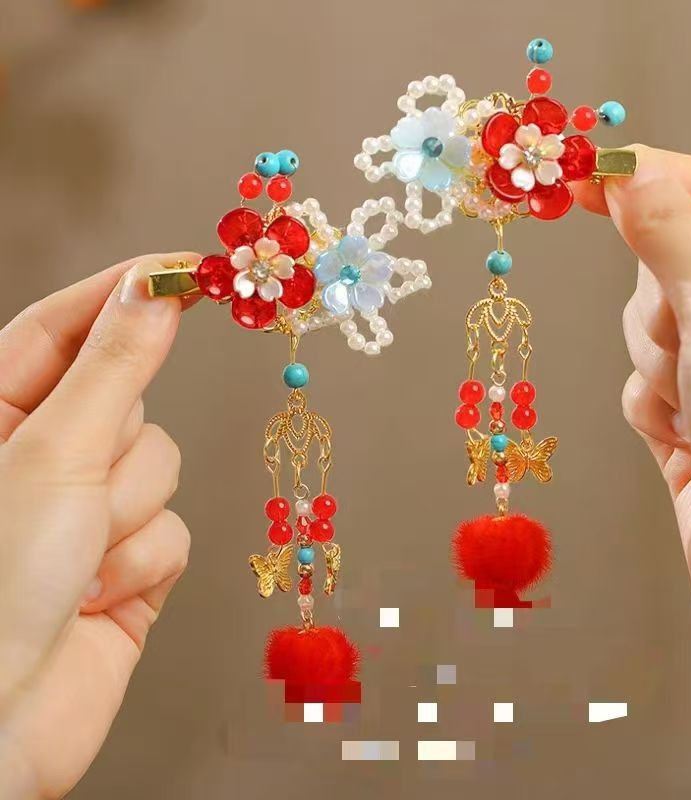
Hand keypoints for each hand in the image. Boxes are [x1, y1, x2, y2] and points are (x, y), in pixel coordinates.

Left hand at [0, 254, 198, 798]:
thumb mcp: (55, 454)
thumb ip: (116, 367)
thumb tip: (157, 290)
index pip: (68, 326)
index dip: (128, 293)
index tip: (190, 266)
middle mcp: (46, 457)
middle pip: (133, 401)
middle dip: (121, 448)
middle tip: (80, 489)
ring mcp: (91, 511)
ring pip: (162, 468)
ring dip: (131, 516)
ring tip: (80, 563)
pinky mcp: (131, 563)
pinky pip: (176, 530)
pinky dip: (146, 563)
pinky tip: (100, 597)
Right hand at [576, 147, 690, 796]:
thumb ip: (673, 236)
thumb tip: (631, 175)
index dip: (657, 179)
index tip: (590, 174)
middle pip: (672, 263)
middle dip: (663, 305)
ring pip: (649, 328)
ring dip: (660, 366)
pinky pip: (643, 384)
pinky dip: (653, 408)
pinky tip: (688, 442)